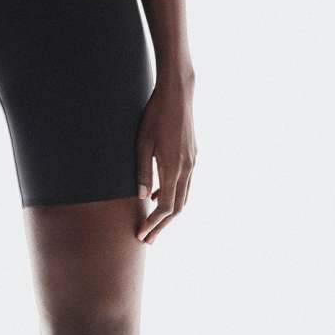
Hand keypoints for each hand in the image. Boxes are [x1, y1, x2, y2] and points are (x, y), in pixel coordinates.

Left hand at [135, 76, 196, 243]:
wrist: (178, 94)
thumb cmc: (155, 116)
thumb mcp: (142, 143)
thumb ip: (142, 172)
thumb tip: (143, 198)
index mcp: (174, 167)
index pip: (166, 207)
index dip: (154, 223)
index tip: (141, 235)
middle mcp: (187, 168)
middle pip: (178, 208)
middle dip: (162, 226)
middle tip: (147, 240)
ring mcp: (192, 162)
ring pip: (184, 197)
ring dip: (169, 214)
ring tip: (153, 224)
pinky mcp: (192, 156)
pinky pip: (185, 184)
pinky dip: (174, 197)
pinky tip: (159, 197)